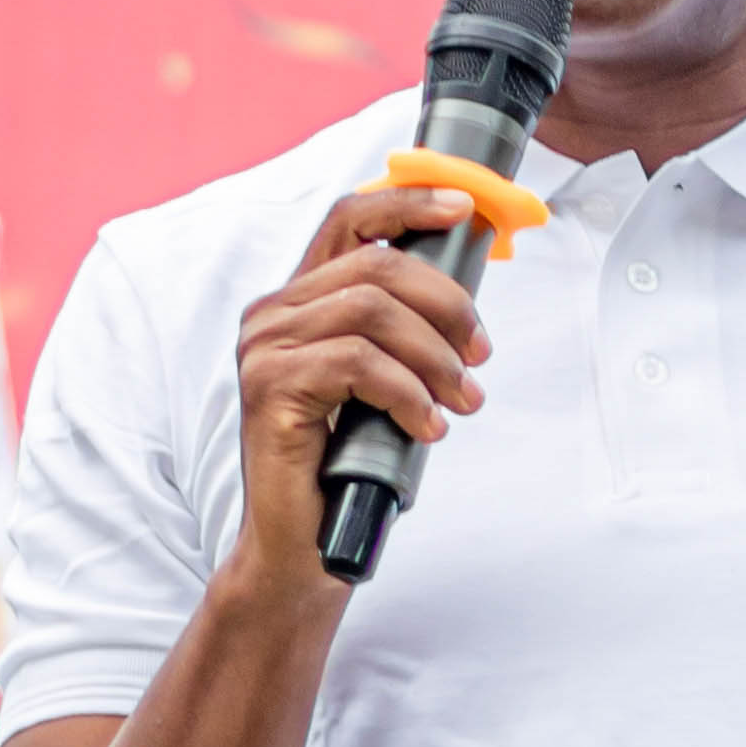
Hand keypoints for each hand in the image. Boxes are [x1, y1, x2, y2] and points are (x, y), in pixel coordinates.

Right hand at [227, 185, 496, 582]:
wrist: (302, 543)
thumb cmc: (347, 465)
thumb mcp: (383, 385)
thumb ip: (403, 337)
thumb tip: (468, 309)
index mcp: (300, 301)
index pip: (349, 220)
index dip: (408, 203)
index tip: (466, 209)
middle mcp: (273, 314)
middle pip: (375, 266)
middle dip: (446, 304)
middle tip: (481, 356)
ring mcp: (264, 348)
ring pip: (371, 311)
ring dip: (435, 356)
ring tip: (464, 400)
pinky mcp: (270, 387)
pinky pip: (357, 363)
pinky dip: (407, 392)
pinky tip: (428, 426)